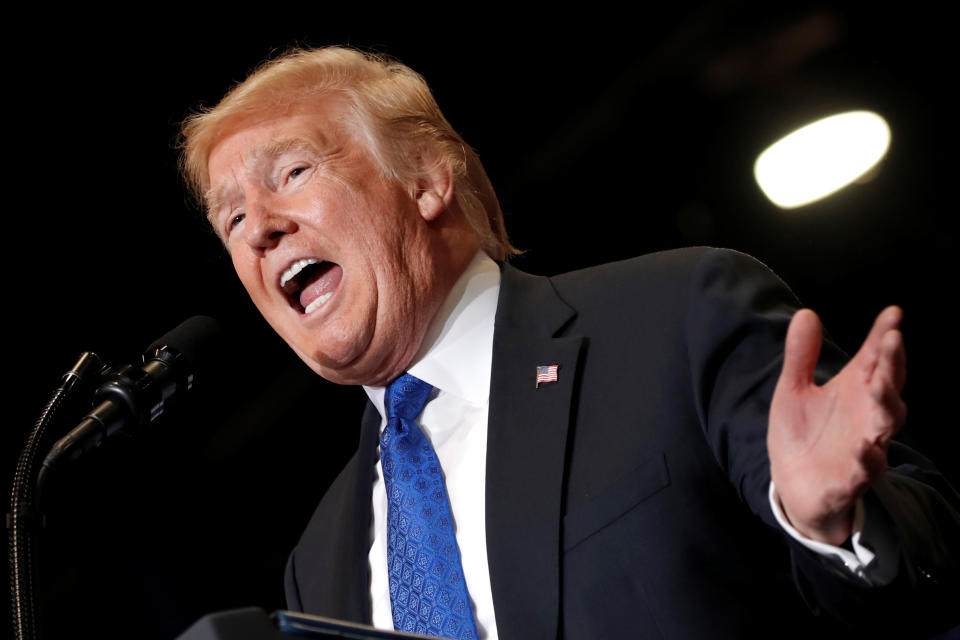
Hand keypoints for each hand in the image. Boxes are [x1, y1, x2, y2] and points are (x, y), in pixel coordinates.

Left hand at [768, 306, 906, 544]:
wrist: (793, 486)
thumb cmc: (802, 434)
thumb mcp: (793, 391)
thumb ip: (802, 356)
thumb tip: (806, 313)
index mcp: (855, 391)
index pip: (875, 359)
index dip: (884, 336)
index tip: (893, 312)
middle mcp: (867, 416)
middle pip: (888, 387)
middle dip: (892, 364)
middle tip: (893, 339)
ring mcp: (864, 448)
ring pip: (885, 426)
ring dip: (886, 405)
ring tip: (878, 385)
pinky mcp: (851, 480)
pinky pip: (865, 471)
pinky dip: (867, 460)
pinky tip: (862, 447)